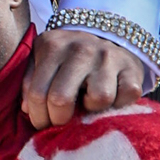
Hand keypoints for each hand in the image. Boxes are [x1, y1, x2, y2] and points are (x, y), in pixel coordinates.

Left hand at [22, 33, 144, 130]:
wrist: (110, 35)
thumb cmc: (70, 57)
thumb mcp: (43, 59)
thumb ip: (30, 82)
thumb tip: (27, 109)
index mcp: (53, 46)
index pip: (37, 93)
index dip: (38, 117)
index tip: (42, 124)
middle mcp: (81, 48)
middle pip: (61, 99)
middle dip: (59, 120)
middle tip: (61, 122)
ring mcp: (109, 57)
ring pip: (98, 100)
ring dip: (92, 110)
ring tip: (88, 103)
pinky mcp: (132, 69)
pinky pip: (124, 98)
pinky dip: (118, 105)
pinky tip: (111, 99)